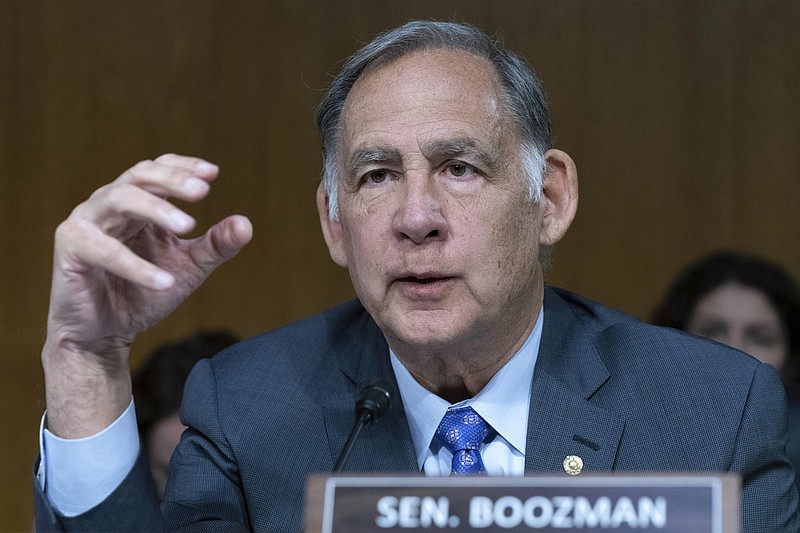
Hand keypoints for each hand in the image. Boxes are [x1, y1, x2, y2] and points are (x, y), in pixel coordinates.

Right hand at [43, 154, 252, 436]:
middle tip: (202, 191)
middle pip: (138, 176)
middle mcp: (109, 205)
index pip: (156, 170)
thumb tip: (246, 224)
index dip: (182, 167)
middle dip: (171, 181)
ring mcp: (86, 223)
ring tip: (189, 226)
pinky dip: (136, 266)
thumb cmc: (142, 293)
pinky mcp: (71, 248)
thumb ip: (215, 246)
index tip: (212, 173)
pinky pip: (104, 250)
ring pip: (119, 199)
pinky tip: (165, 282)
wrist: (105, 331)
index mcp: (136, 204)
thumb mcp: (188, 268)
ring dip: (156, 209)